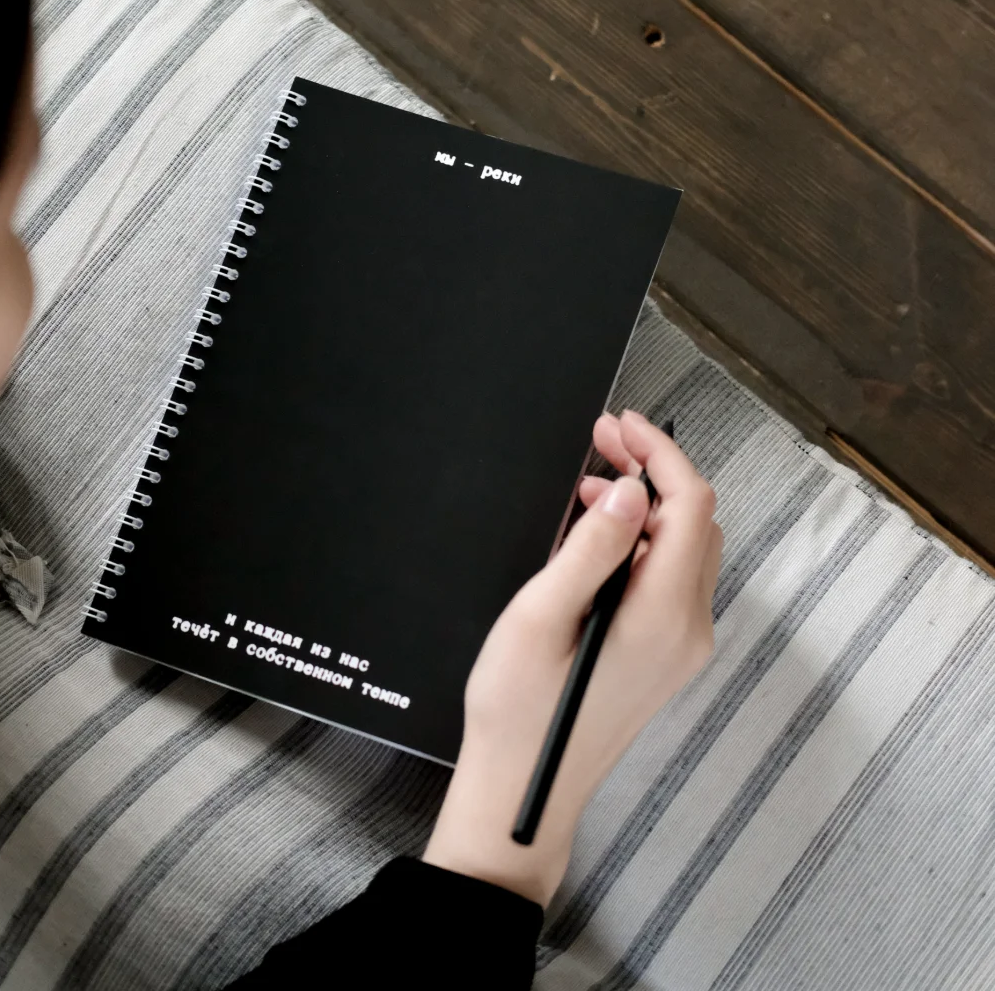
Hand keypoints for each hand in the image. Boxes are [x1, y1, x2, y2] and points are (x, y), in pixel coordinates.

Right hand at [423, 411, 721, 905]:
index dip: (660, 454)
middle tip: (602, 442)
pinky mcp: (666, 654)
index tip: (619, 426)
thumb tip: (631, 490)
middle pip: (695, 520)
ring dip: (647, 504)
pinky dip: (643, 541)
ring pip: (685, 546)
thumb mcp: (541, 615)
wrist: (523, 788)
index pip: (689, 505)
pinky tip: (598, 535)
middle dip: (654, 470)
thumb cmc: (519, 709)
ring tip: (589, 487)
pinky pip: (670, 577)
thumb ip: (592, 548)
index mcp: (661, 616)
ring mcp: (682, 645)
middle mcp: (688, 629)